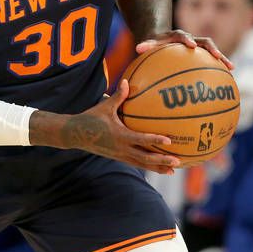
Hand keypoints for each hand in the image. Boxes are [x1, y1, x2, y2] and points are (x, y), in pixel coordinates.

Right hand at [30, 80, 178, 174]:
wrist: (75, 134)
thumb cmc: (90, 118)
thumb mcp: (104, 106)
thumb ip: (118, 96)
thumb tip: (127, 81)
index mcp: (119, 136)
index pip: (140, 140)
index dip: (155, 140)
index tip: (169, 141)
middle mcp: (121, 148)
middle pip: (144, 158)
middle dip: (161, 160)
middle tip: (177, 161)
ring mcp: (120, 155)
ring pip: (142, 164)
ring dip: (158, 167)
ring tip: (173, 170)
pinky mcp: (118, 157)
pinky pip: (136, 163)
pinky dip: (149, 166)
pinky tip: (159, 167)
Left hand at [136, 30, 232, 69]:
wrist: (162, 39)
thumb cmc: (155, 44)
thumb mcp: (149, 44)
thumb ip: (146, 45)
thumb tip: (138, 48)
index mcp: (178, 36)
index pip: (183, 35)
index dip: (187, 39)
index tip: (191, 45)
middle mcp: (191, 39)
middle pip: (204, 41)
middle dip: (212, 48)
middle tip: (217, 56)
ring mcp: (198, 47)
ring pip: (212, 51)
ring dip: (221, 58)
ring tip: (231, 68)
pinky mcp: (202, 54)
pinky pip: (211, 61)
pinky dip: (219, 68)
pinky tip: (227, 78)